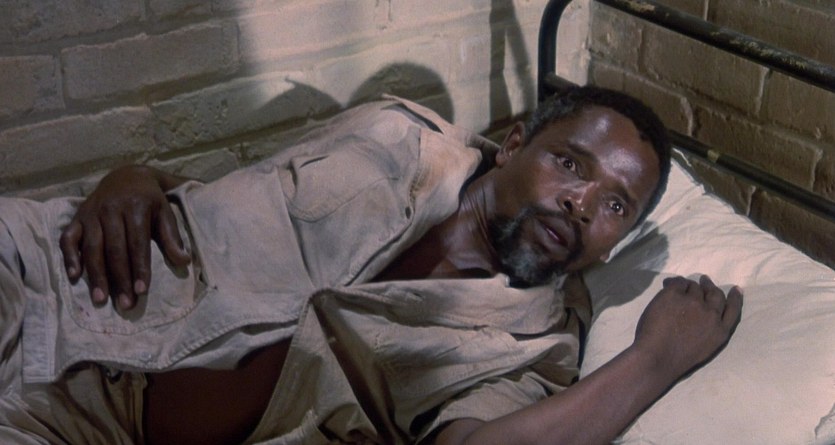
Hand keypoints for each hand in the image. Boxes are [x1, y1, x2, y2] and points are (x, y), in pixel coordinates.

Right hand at [59, 165, 190, 309]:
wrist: (126, 176)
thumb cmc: (149, 200)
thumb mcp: (165, 212)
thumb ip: (172, 237)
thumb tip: (184, 261)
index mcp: (135, 207)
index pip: (137, 243)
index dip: (139, 267)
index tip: (141, 290)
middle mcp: (110, 209)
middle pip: (114, 249)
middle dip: (119, 278)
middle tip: (125, 304)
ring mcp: (91, 213)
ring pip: (91, 247)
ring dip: (95, 275)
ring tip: (100, 299)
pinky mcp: (76, 217)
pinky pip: (68, 238)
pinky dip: (69, 257)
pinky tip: (74, 276)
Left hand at [633, 275, 742, 379]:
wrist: (657, 356)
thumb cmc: (676, 359)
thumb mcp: (706, 348)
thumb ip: (709, 330)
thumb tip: (704, 312)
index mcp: (720, 331)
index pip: (733, 310)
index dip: (735, 298)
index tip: (736, 289)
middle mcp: (710, 314)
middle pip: (715, 294)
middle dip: (710, 286)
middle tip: (705, 280)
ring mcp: (693, 302)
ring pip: (695, 287)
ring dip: (690, 286)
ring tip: (683, 285)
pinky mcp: (675, 295)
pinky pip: (678, 282)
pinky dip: (674, 282)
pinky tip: (668, 284)